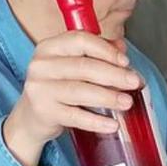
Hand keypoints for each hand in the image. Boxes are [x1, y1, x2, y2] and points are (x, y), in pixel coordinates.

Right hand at [2, 31, 141, 165]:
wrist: (31, 116)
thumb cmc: (59, 85)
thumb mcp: (74, 65)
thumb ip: (98, 54)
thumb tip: (122, 49)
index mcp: (50, 47)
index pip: (80, 40)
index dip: (106, 50)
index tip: (126, 62)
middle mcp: (42, 65)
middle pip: (84, 66)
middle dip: (114, 75)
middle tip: (135, 82)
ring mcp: (40, 89)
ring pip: (80, 91)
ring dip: (108, 97)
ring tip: (128, 102)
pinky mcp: (44, 112)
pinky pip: (75, 117)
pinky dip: (96, 121)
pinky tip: (113, 124)